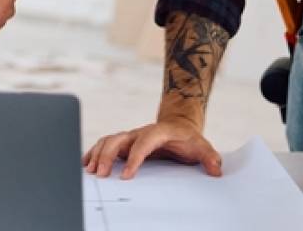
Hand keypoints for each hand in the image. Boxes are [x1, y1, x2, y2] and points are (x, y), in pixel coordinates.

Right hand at [82, 118, 223, 179]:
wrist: (180, 126)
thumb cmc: (188, 139)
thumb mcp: (202, 146)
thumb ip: (209, 157)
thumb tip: (216, 169)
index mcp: (157, 132)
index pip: (143, 143)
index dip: (134, 158)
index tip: (127, 176)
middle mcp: (140, 132)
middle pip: (119, 139)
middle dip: (108, 156)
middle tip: (101, 175)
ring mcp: (130, 137)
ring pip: (109, 140)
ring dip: (98, 154)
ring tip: (91, 171)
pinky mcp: (125, 143)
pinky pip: (105, 145)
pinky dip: (94, 153)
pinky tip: (86, 164)